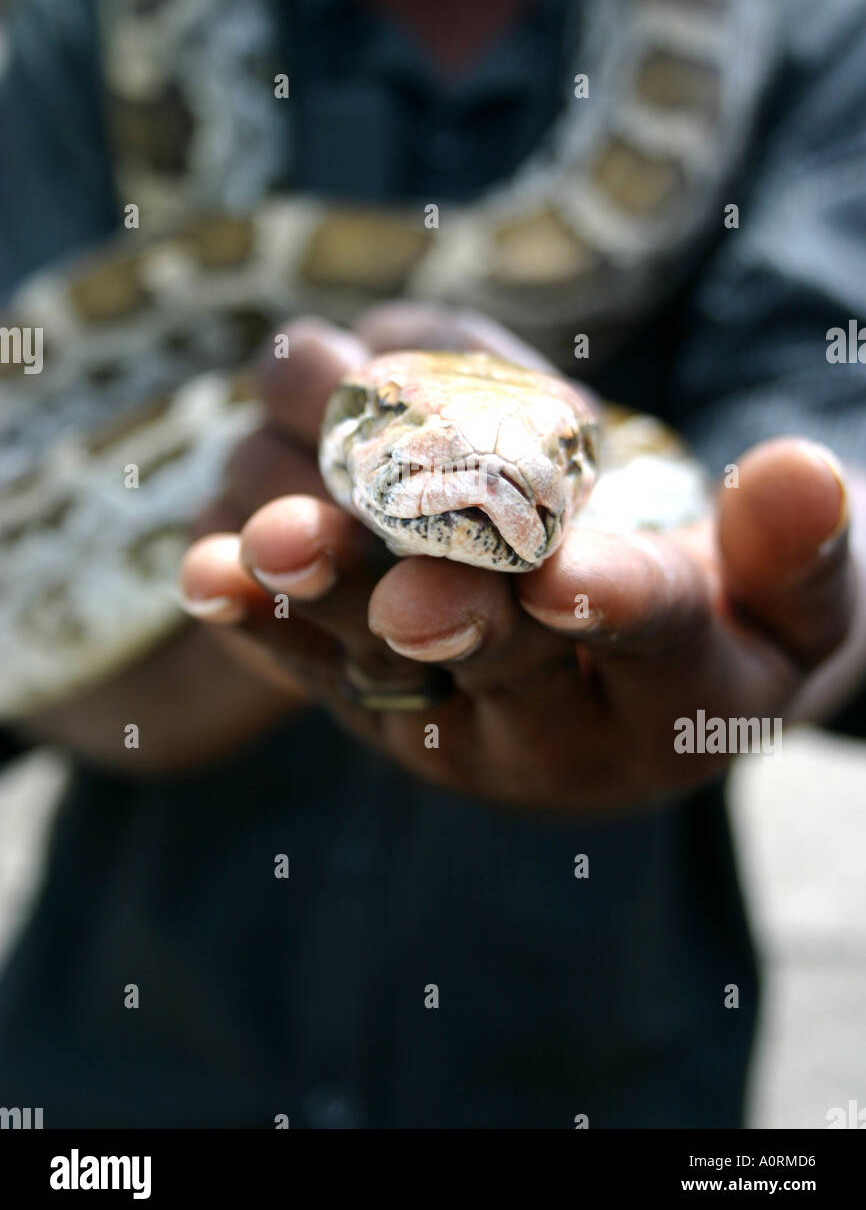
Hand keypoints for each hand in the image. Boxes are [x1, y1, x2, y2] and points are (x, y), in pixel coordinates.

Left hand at [181, 306, 860, 812]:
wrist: (651, 677)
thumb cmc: (743, 615)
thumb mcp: (800, 593)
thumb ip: (798, 548)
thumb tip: (803, 474)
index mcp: (680, 707)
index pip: (656, 645)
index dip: (618, 603)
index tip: (570, 570)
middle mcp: (556, 736)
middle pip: (498, 660)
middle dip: (448, 609)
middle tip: (402, 586)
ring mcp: (455, 722)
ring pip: (382, 654)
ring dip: (326, 588)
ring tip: (272, 534)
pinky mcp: (377, 699)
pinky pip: (311, 665)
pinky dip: (258, 617)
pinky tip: (208, 572)